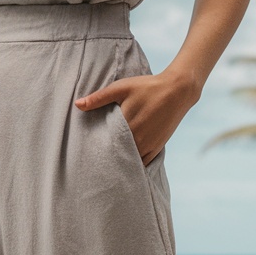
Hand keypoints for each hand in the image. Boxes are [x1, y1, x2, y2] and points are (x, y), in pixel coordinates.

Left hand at [75, 68, 198, 166]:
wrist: (177, 91)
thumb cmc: (147, 87)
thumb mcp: (121, 88)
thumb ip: (99, 98)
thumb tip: (77, 105)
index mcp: (126, 126)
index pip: (105, 145)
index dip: (95, 150)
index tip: (85, 154)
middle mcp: (137, 140)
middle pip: (116, 156)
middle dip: (105, 160)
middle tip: (92, 165)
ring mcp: (148, 146)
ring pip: (129, 162)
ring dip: (119, 164)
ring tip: (107, 167)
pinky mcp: (156, 149)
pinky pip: (142, 164)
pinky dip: (133, 166)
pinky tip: (124, 167)